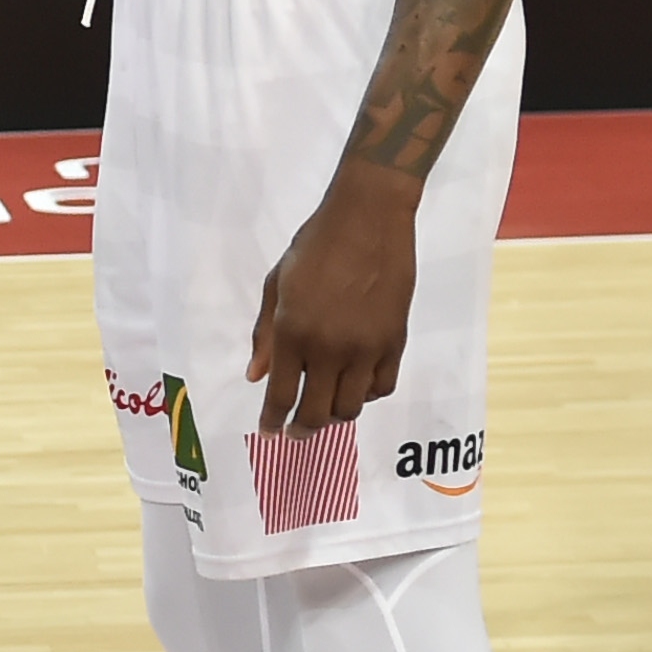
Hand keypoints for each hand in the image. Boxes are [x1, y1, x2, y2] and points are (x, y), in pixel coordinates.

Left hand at [248, 164, 418, 435]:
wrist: (368, 219)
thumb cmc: (314, 246)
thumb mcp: (277, 285)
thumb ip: (266, 334)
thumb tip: (256, 375)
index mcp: (295, 333)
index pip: (281, 395)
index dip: (273, 420)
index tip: (269, 431)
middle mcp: (330, 349)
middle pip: (317, 412)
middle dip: (302, 429)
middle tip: (295, 431)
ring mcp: (367, 348)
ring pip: (352, 407)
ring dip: (334, 414)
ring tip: (325, 407)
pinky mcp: (395, 342)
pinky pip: (383, 387)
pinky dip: (367, 394)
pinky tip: (356, 385)